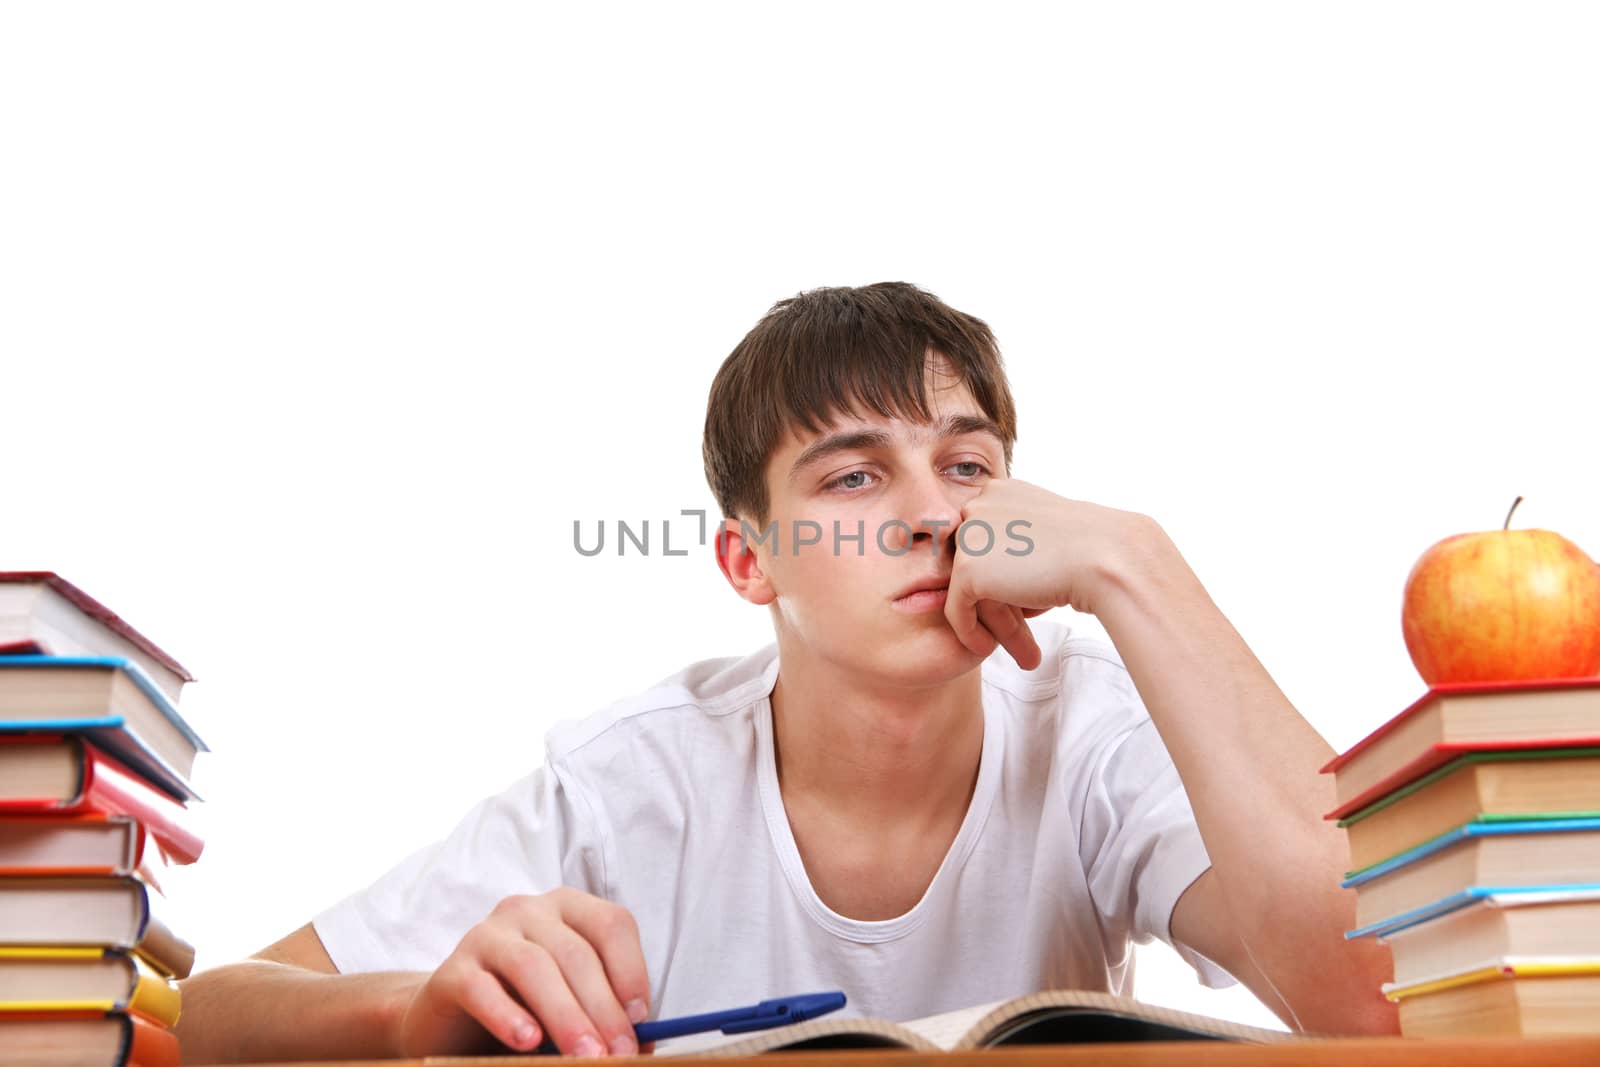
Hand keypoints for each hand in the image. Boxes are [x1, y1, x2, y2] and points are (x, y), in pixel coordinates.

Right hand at [395, 888, 653, 1057]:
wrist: (449, 1021)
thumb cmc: (524, 1008)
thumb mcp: (570, 1006)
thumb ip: (602, 1018)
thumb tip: (640, 1046)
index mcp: (567, 908)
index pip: (611, 924)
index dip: (631, 970)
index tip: (642, 1019)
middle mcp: (528, 910)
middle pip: (575, 953)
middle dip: (602, 1009)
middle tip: (618, 1054)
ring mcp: (487, 935)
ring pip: (533, 966)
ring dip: (565, 1015)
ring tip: (585, 1056)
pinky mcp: (452, 970)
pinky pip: (482, 988)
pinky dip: (508, 1016)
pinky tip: (528, 1042)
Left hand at [944, 478, 1151, 667]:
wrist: (1109, 559)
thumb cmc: (1093, 551)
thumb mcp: (1049, 537)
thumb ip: (1018, 547)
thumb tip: (999, 578)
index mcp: (1001, 491)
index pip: (988, 542)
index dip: (1005, 578)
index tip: (1028, 606)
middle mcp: (979, 504)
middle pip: (977, 565)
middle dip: (1000, 603)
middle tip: (1024, 634)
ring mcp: (970, 535)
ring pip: (969, 589)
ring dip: (996, 621)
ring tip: (1023, 650)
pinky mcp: (966, 569)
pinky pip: (957, 610)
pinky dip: (969, 632)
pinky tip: (987, 648)